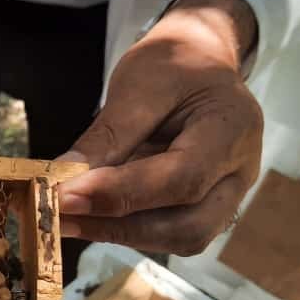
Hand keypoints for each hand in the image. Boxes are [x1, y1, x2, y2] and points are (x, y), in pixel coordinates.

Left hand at [57, 0, 262, 255]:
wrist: (201, 61)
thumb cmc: (175, 65)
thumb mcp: (139, 85)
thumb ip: (108, 137)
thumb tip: (65, 182)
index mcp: (233, 129)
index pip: (182, 178)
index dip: (122, 194)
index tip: (66, 196)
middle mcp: (240, 173)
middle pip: (188, 225)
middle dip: (119, 226)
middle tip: (60, 215)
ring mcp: (228, 196)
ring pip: (180, 238)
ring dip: (119, 233)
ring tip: (68, 218)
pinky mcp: (206, 208)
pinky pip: (169, 232)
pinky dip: (127, 228)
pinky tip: (90, 215)